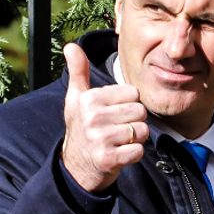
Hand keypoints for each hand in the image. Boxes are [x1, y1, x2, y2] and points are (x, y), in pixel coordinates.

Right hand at [60, 42, 148, 193]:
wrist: (75, 168)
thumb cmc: (80, 128)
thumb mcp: (76, 99)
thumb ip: (78, 71)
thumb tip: (71, 46)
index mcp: (89, 99)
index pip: (133, 93)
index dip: (128, 104)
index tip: (112, 114)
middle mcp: (93, 117)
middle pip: (140, 111)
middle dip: (134, 122)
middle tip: (117, 130)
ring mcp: (100, 139)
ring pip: (142, 131)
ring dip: (135, 139)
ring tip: (118, 142)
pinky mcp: (108, 159)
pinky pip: (138, 151)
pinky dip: (133, 155)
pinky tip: (119, 154)